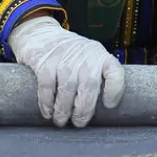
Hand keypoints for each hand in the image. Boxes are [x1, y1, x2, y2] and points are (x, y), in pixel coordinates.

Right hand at [7, 16, 125, 126]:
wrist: (41, 33)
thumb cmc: (69, 53)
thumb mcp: (88, 57)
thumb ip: (96, 75)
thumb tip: (102, 111)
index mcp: (100, 55)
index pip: (114, 72)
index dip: (115, 91)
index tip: (109, 105)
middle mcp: (84, 55)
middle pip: (89, 86)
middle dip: (84, 110)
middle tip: (79, 123)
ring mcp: (64, 58)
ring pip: (67, 89)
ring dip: (64, 110)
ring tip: (61, 121)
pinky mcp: (44, 62)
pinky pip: (47, 87)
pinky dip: (47, 103)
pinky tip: (48, 112)